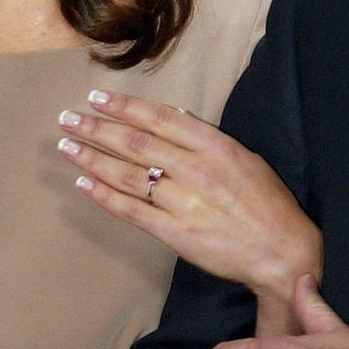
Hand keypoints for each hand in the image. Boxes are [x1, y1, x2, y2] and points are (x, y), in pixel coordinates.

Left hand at [58, 90, 321, 315]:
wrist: (282, 251)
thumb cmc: (266, 201)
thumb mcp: (243, 156)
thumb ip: (204, 139)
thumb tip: (169, 117)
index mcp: (215, 146)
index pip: (160, 119)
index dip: (125, 107)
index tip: (97, 98)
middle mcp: (196, 170)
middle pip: (136, 144)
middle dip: (97, 128)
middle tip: (68, 118)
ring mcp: (184, 203)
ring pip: (127, 175)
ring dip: (92, 159)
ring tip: (67, 146)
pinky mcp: (175, 233)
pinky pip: (131, 211)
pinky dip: (104, 196)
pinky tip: (83, 183)